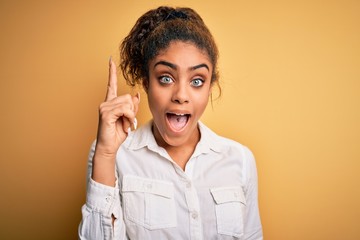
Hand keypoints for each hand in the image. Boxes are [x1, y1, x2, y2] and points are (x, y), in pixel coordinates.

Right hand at [92, 57, 139, 184]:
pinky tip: (124, 124)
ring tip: (124, 124)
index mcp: (111, 102)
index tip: (110, 59)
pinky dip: (128, 118)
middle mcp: (106, 102)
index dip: (111, 72)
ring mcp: (104, 107)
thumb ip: (132, 106)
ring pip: (127, 103)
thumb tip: (137, 95)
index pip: (111, 84)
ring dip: (130, 116)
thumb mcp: (129, 118)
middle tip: (127, 122)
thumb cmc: (117, 133)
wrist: (109, 146)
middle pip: (127, 97)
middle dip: (132, 111)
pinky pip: (124, 110)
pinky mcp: (105, 113)